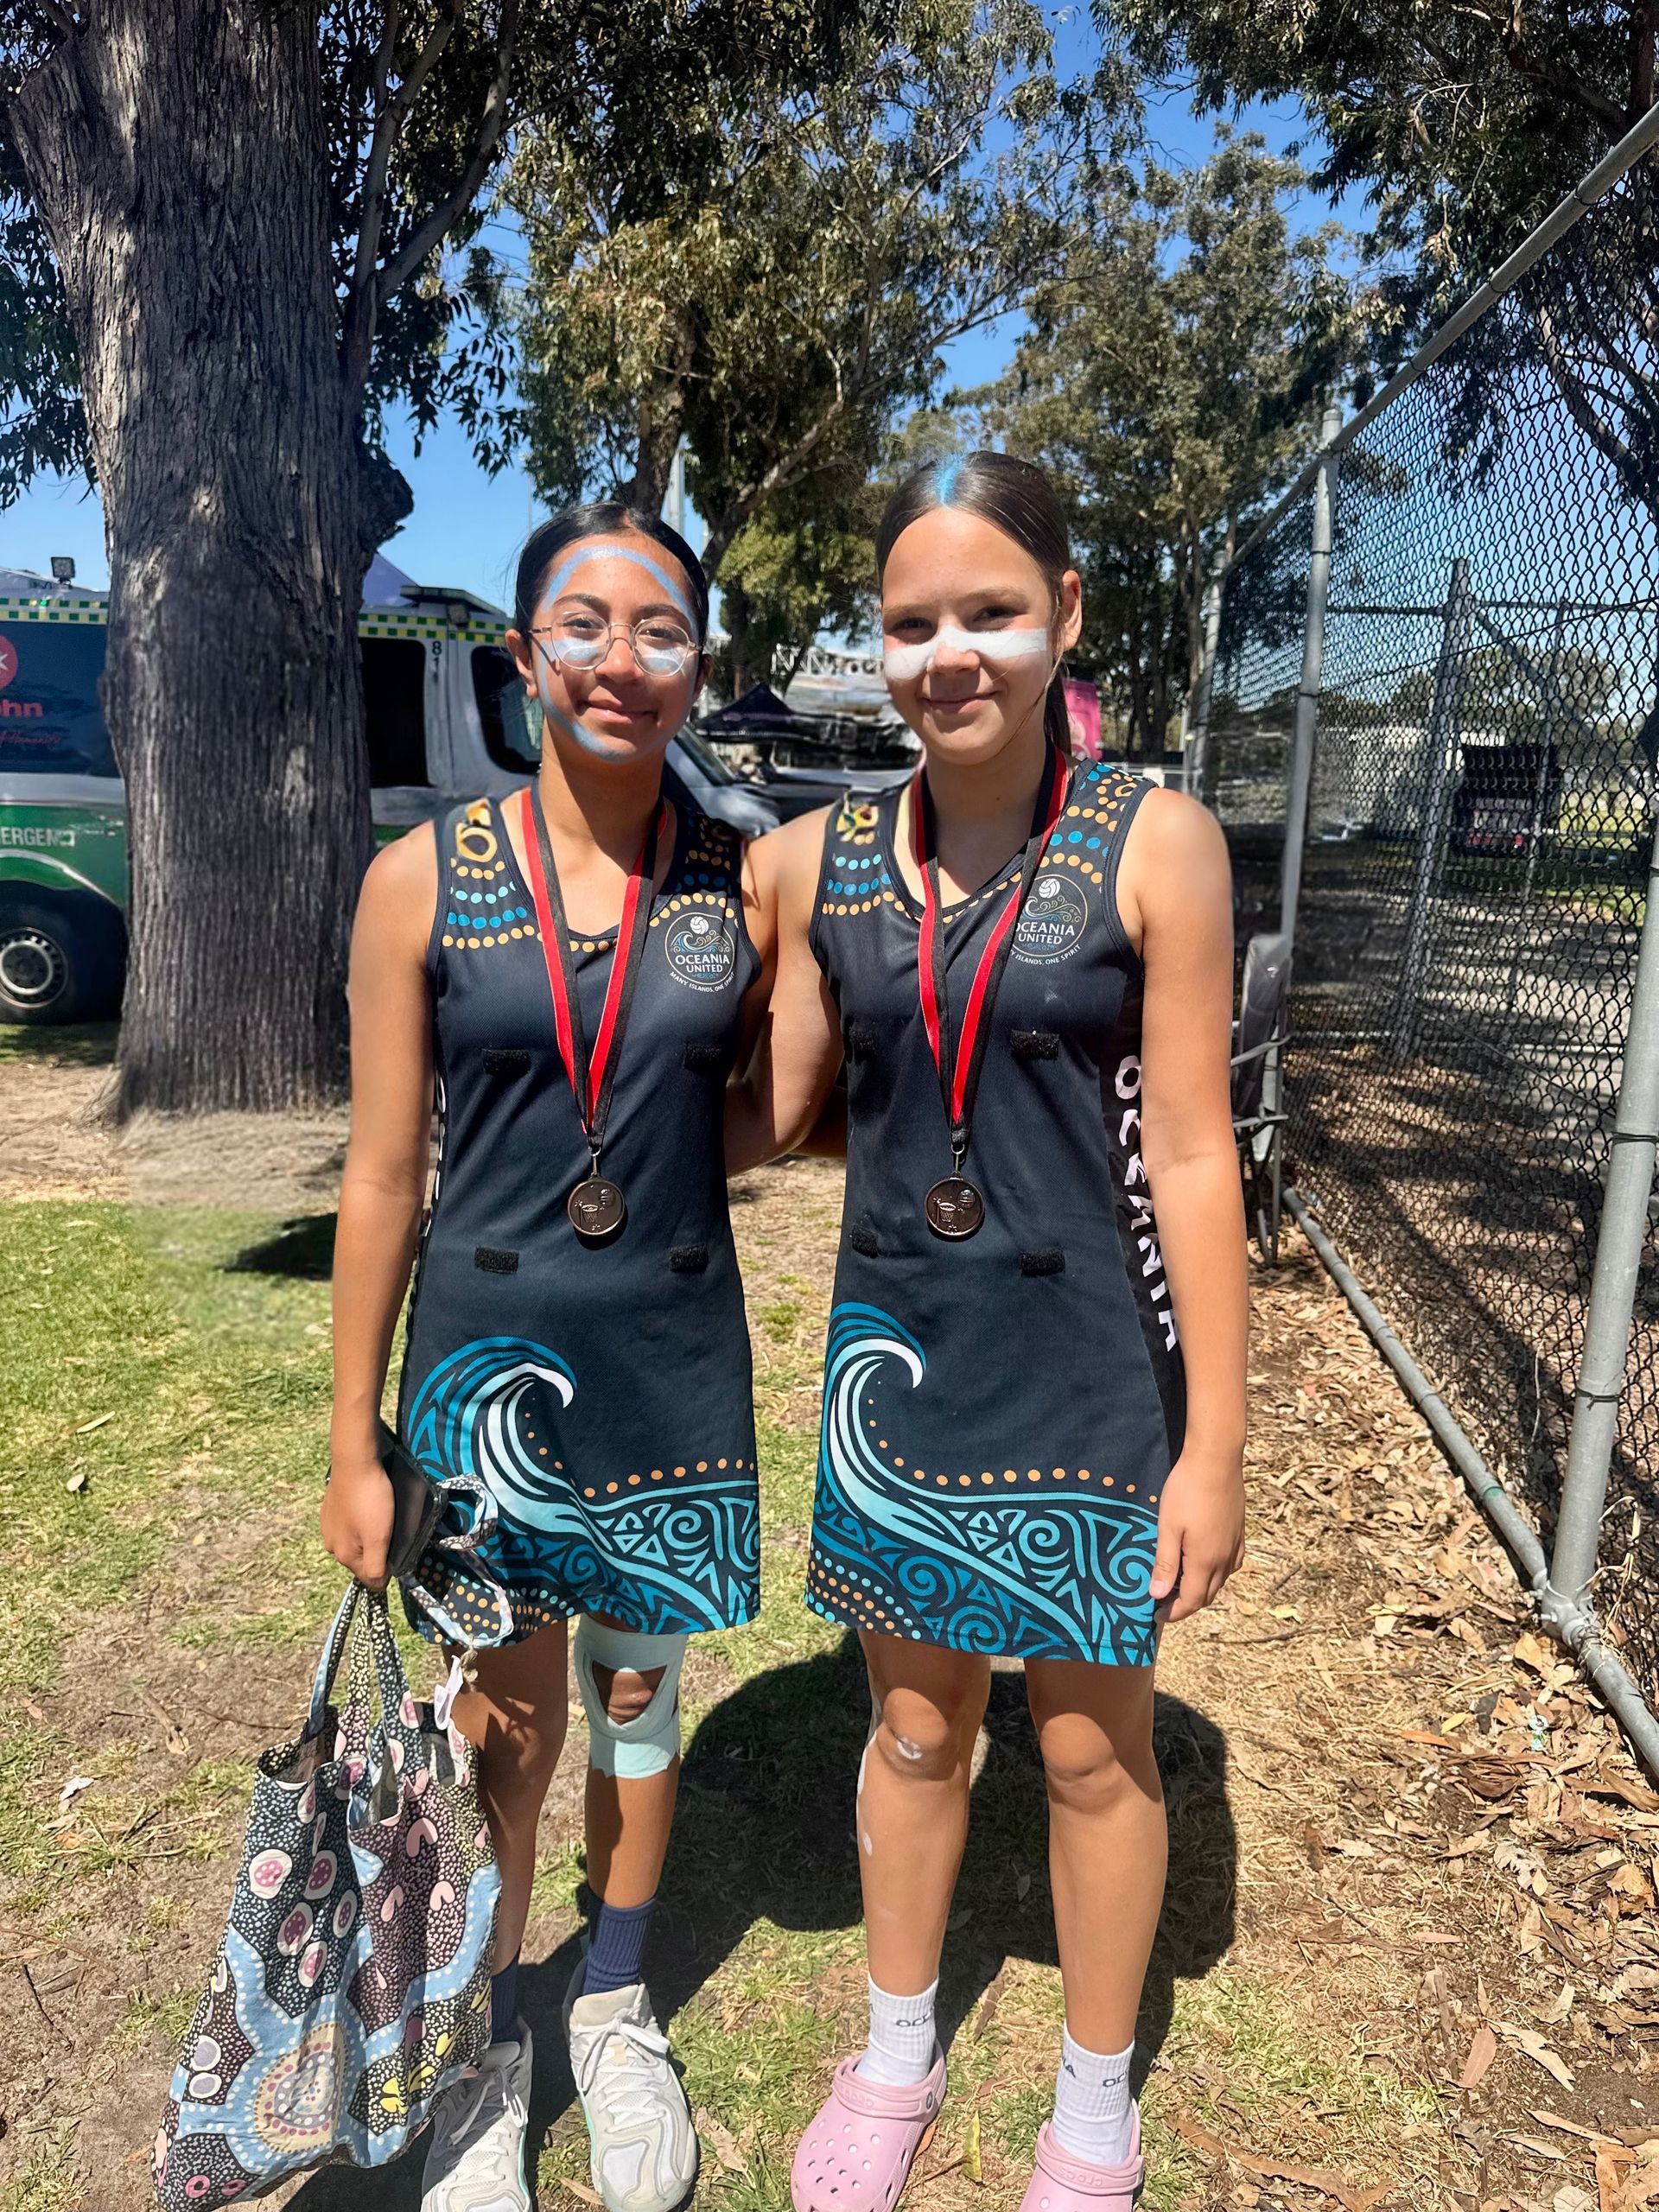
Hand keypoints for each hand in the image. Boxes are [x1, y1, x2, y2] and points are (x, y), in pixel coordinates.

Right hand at [320, 1453, 394, 1590]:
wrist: (354, 1462)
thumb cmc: (371, 1499)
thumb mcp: (379, 1537)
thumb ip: (376, 1565)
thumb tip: (378, 1585)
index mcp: (344, 1555)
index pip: (369, 1578)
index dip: (387, 1570)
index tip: (396, 1550)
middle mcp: (332, 1546)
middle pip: (361, 1560)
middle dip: (377, 1551)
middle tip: (390, 1530)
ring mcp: (328, 1528)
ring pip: (355, 1542)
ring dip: (368, 1536)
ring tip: (380, 1517)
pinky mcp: (329, 1511)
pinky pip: (348, 1526)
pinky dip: (359, 1522)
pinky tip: (366, 1508)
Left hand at [1148, 1444, 1244, 1624]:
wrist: (1216, 1459)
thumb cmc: (1186, 1491)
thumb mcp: (1168, 1527)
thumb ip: (1165, 1563)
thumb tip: (1157, 1595)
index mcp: (1205, 1561)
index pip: (1191, 1600)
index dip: (1173, 1613)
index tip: (1155, 1615)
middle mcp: (1225, 1559)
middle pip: (1207, 1595)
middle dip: (1186, 1604)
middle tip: (1163, 1601)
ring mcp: (1235, 1546)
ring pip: (1220, 1581)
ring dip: (1201, 1589)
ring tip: (1179, 1584)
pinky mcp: (1240, 1533)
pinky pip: (1230, 1565)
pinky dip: (1216, 1574)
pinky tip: (1205, 1564)